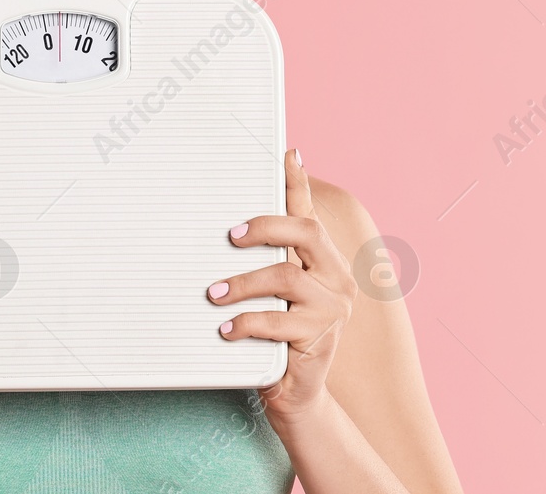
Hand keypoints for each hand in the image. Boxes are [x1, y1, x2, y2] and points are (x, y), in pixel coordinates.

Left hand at [208, 149, 358, 422]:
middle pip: (305, 232)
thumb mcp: (265, 295)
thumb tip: (219, 230)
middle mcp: (334, 276)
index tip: (286, 153)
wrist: (295, 392)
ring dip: (242, 283)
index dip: (298, 182)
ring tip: (212, 294)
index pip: (307, 213)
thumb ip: (256, 262)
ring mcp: (331, 307)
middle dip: (265, 226)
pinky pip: (279, 322)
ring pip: (287, 277)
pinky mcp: (320, 338)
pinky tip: (226, 329)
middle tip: (229, 237)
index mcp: (319, 260)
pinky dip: (247, 322)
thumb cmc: (272, 336)